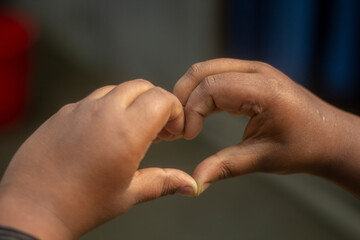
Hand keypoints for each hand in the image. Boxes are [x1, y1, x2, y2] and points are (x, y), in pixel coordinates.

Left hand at [0, 80, 197, 239]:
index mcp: (126, 132)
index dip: (175, 111)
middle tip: (158, 130)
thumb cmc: (81, 206)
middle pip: (141, 86)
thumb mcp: (128, 194)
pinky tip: (104, 133)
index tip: (174, 130)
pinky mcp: (62, 113)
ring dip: (132, 103)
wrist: (31, 210)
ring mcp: (79, 109)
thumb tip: (191, 185)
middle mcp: (103, 112)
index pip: (162, 99)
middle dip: (156, 102)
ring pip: (116, 90)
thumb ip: (164, 182)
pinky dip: (107, 108)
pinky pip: (92, 100)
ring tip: (132, 130)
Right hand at [173, 58, 359, 195]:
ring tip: (184, 119)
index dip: (191, 110)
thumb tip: (195, 182)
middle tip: (177, 124)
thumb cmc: (304, 147)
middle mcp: (258, 72)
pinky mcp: (253, 75)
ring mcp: (256, 70)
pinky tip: (199, 111)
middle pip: (203, 71)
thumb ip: (225, 166)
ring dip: (190, 92)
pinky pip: (218, 74)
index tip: (187, 135)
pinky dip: (202, 90)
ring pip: (208, 69)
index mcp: (263, 90)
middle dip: (183, 96)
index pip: (211, 88)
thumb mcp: (263, 158)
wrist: (330, 137)